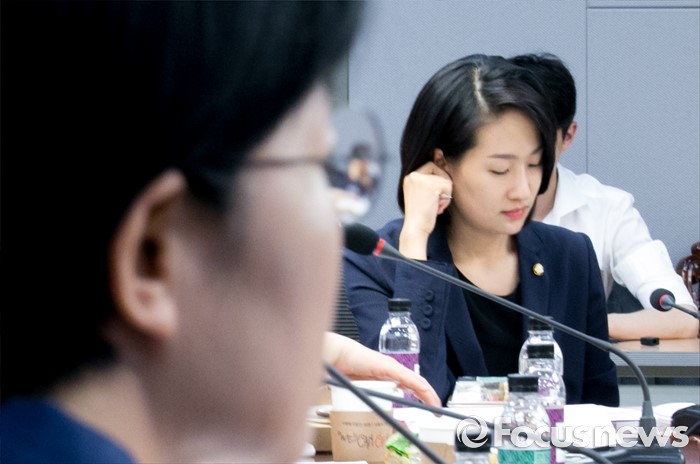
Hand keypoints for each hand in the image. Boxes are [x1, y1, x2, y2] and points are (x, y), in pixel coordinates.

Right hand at [323, 332, 440, 407]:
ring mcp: (391, 367)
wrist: (335, 356)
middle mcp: (392, 369)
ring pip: (416, 381)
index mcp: (387, 374)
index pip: (410, 384)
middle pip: (417, 383)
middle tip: (436, 411)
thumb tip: (374, 415)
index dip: (422, 395)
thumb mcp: (361, 389)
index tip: (429, 407)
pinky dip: (418, 387)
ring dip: (427, 394)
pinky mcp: (388, 367)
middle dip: (429, 397)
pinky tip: (425, 394)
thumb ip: (370, 399)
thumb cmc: (344, 369)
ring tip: (435, 406)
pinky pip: (407, 378)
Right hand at [400, 161, 451, 258]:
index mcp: (409, 176)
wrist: (415, 228)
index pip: (430, 166)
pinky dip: (447, 199)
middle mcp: (413, 175)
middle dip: (442, 184)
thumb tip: (439, 153)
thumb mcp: (423, 193)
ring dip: (445, 194)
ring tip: (435, 206)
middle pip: (437, 168)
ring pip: (445, 179)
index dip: (438, 176)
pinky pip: (448, 186)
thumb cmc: (420, 214)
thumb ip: (430, 178)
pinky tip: (437, 208)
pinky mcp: (431, 186)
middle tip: (435, 201)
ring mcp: (421, 179)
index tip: (437, 192)